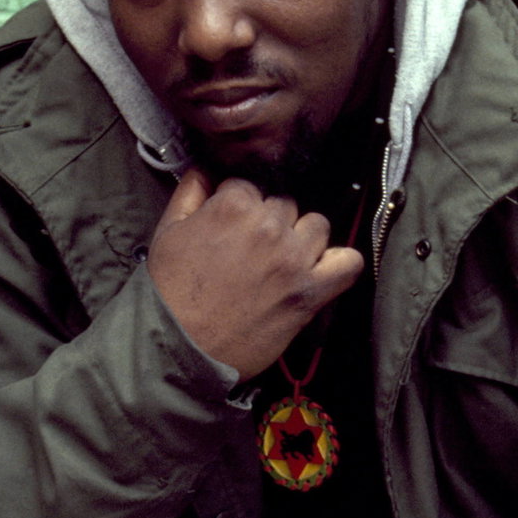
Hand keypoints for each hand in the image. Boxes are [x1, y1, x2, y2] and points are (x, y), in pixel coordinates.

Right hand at [146, 168, 364, 379]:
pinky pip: (349, 263)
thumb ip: (191, 191)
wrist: (179, 348)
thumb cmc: (170, 292)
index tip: (232, 227)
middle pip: (285, 204)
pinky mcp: (310, 293)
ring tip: (281, 260)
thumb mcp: (168, 231)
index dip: (240, 206)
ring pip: (317, 226)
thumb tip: (206, 169)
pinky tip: (322, 269)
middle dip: (270, 222)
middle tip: (252, 250)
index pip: (250, 185)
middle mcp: (269, 227)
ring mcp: (294, 260)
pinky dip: (341, 263)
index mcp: (234, 206)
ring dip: (302, 238)